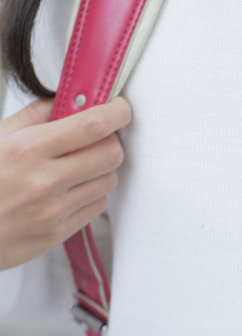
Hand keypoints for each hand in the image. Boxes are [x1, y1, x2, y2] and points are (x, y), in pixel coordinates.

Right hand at [0, 97, 130, 270]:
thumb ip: (37, 114)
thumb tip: (71, 99)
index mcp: (28, 150)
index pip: (94, 125)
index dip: (117, 112)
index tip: (119, 108)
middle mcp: (44, 182)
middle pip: (110, 153)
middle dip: (110, 140)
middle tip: (97, 137)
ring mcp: (51, 212)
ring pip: (108, 180)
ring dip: (101, 168)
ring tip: (78, 165)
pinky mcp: (54, 235)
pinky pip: (96, 207)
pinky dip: (91, 194)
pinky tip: (70, 189)